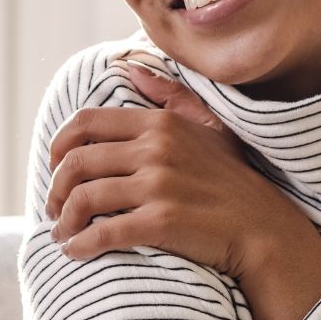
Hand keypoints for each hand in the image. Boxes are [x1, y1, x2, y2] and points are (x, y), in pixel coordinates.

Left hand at [43, 56, 304, 278]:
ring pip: (84, 198)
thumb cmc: (234, 182)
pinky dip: (81, 244)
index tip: (55, 169)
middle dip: (55, 189)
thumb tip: (132, 67)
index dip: (58, 147)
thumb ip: (169, 96)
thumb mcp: (208, 127)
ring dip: (63, 220)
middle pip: (76, 163)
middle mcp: (156, 149)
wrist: (266, 230)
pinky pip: (104, 232)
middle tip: (54, 208)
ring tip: (62, 234)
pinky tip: (76, 252)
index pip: (85, 124)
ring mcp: (159, 184)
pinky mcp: (162, 221)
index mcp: (160, 124)